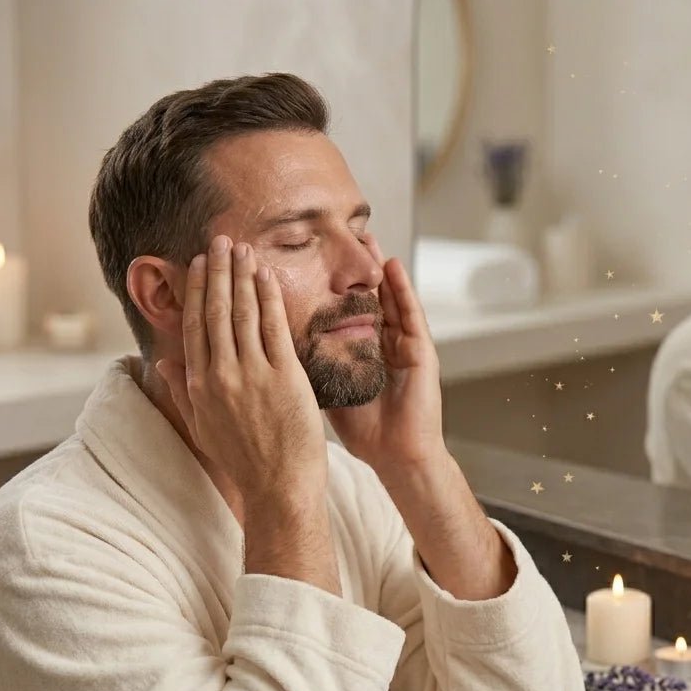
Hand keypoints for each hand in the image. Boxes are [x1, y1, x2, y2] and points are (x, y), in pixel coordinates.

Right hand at [155, 235, 328, 499]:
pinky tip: (267, 274)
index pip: (194, 326)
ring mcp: (252, 374)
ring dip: (242, 275)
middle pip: (215, 311)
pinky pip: (274, 326)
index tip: (198, 264)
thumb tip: (160, 361)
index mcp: (199, 386)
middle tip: (220, 240)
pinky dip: (269, 296)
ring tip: (242, 248)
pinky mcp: (283, 376)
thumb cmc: (245, 462)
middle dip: (217, 271)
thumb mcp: (203, 428)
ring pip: (242, 312)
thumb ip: (182, 391)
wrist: (279, 488)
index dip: (196, 290)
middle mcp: (221, 375)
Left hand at [326, 234, 446, 481]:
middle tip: (333, 234)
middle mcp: (382, 343)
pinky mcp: (422, 351)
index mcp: (360, 352)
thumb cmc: (366, 433)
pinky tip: (392, 266)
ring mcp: (403, 345)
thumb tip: (268, 356)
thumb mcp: (328, 392)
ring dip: (377, 267)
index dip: (327, 287)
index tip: (306, 263)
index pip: (340, 310)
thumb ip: (307, 369)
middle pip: (364, 296)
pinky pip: (411, 313)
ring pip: (388, 297)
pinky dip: (403, 289)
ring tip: (365, 236)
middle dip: (350, 267)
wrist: (398, 456)